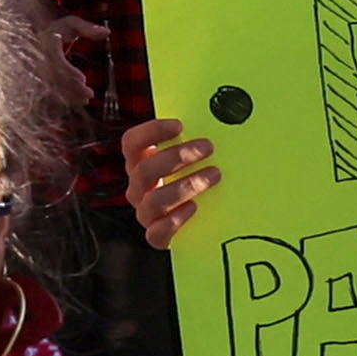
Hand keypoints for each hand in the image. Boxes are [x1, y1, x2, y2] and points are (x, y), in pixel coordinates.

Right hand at [118, 113, 218, 251]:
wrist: (201, 223)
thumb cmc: (197, 179)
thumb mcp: (192, 158)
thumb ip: (196, 142)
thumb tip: (225, 119)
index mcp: (140, 163)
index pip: (131, 143)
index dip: (151, 132)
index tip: (179, 125)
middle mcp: (138, 188)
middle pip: (145, 170)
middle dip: (178, 156)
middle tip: (207, 147)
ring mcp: (146, 213)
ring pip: (154, 201)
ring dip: (186, 185)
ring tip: (214, 175)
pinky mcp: (157, 236)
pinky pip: (157, 232)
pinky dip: (176, 220)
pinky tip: (195, 208)